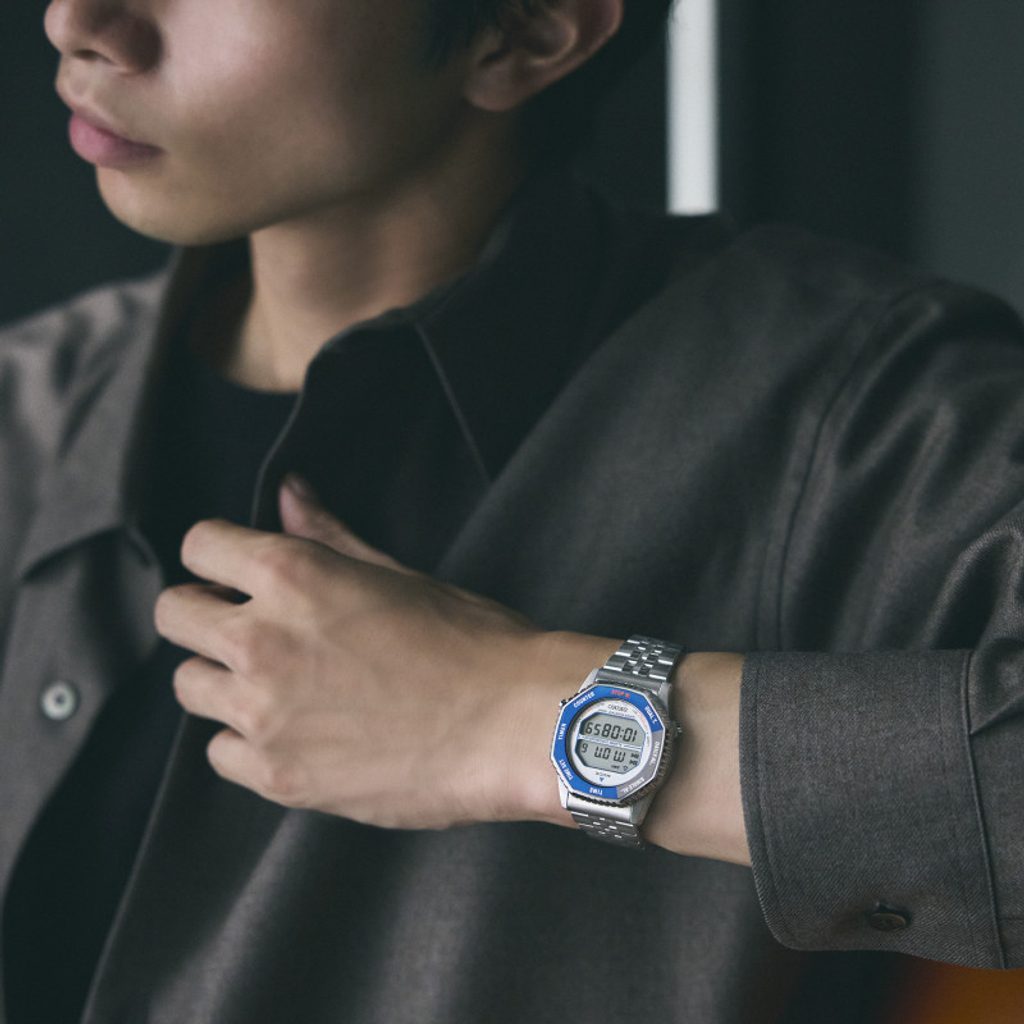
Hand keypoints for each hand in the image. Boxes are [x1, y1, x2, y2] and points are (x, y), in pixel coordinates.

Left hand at [153, 475, 586, 829]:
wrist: (514, 725)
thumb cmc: (471, 642)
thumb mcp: (397, 574)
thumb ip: (326, 535)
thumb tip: (287, 493)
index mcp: (293, 577)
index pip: (199, 546)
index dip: (216, 555)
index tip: (234, 572)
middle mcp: (263, 641)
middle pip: (173, 613)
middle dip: (205, 612)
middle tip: (249, 627)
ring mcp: (265, 714)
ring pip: (187, 686)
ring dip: (221, 678)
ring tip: (277, 685)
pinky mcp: (278, 777)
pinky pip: (220, 752)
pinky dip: (246, 742)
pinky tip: (296, 734)